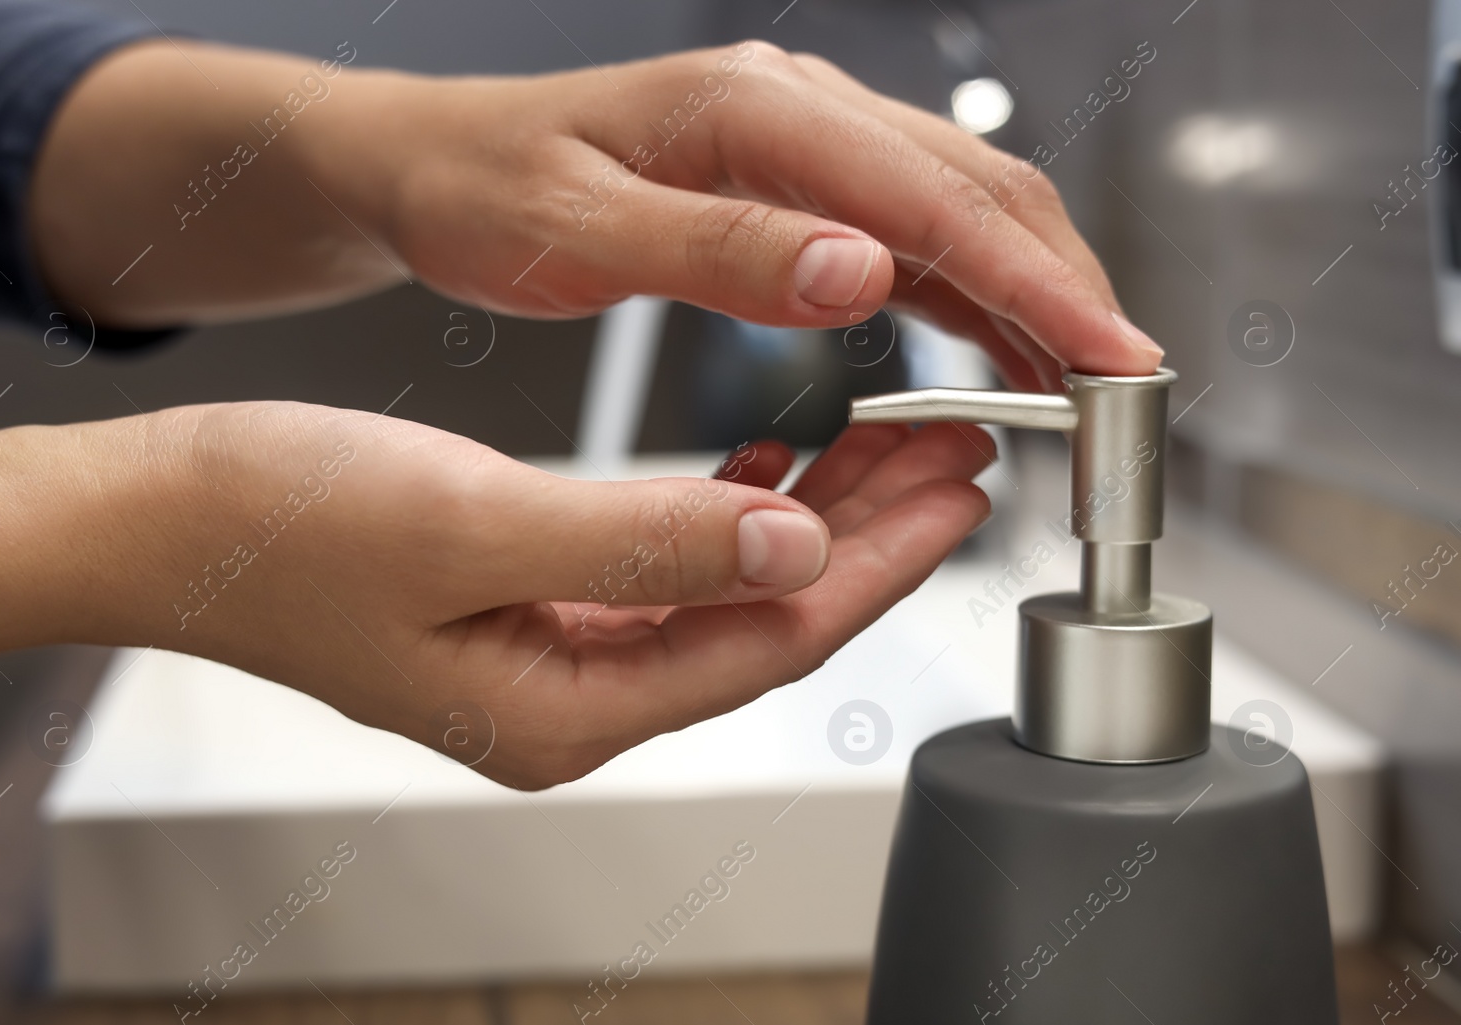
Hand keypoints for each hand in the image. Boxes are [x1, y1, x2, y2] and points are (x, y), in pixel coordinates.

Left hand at [36, 41, 1160, 390]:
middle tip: (1126, 385)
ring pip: (954, 204)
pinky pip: (907, 225)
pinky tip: (993, 338)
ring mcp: (797, 137)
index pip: (930, 201)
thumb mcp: (574, 235)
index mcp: (751, 113)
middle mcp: (791, 108)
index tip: (1107, 360)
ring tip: (1083, 373)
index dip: (1033, 285)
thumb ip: (717, 253)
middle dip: (1063, 283)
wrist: (430, 163)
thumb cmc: (480, 190)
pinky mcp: (788, 176)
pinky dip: (967, 284)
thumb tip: (859, 274)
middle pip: (972, 187)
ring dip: (1029, 285)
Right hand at [136, 402, 992, 787]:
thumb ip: (643, 539)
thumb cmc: (278, 527)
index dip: (876, 564)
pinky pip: (663, 570)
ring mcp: (549, 658)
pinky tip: (764, 466)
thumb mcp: (472, 525)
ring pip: (722, 588)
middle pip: (760, 619)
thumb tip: (794, 546)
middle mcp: (568, 701)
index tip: (954, 494)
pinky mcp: (528, 608)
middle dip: (867, 535)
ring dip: (811, 515)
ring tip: (888, 441)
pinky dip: (724, 513)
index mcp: (561, 711)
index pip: (766, 640)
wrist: (159, 518)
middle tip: (951, 452)